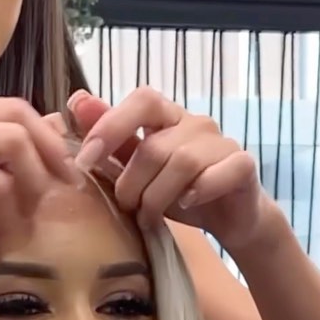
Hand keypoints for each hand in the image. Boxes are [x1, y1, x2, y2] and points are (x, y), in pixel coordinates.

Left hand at [69, 87, 268, 252]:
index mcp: (167, 118)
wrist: (231, 219)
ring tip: (149, 217)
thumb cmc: (179, 193)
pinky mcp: (243, 165)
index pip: (141, 100)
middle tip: (126, 208)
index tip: (85, 161)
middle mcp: (195, 123)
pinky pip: (217, 174)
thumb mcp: (139, 171)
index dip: (110, 126)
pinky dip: (199, 191)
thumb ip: (113, 142)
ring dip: (157, 197)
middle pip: (154, 146)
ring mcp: (221, 143)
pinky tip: (186, 204)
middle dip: (132, 184)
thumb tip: (76, 101)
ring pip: (181, 162)